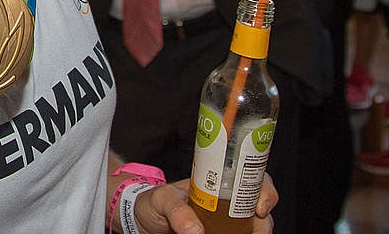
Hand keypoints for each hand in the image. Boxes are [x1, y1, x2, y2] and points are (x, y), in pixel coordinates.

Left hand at [134, 175, 276, 232]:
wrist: (141, 220)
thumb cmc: (152, 202)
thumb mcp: (161, 200)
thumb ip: (176, 210)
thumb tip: (195, 231)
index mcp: (218, 183)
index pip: (252, 179)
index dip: (265, 191)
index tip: (261, 208)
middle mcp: (227, 202)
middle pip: (260, 209)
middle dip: (264, 222)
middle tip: (258, 233)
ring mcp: (225, 222)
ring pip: (254, 228)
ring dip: (256, 233)